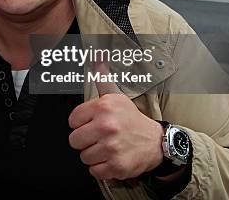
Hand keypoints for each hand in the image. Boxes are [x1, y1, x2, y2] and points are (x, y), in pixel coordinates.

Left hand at [68, 64, 163, 180]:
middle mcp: (106, 126)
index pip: (72, 120)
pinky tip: (111, 158)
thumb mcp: (116, 97)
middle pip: (74, 140)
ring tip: (107, 147)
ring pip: (83, 156)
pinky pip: (94, 171)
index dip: (81, 123)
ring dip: (94, 154)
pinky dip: (101, 168)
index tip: (92, 123)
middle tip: (99, 137)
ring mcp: (111, 147)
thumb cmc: (131, 120)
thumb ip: (102, 78)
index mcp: (103, 107)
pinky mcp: (116, 166)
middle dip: (85, 140)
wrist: (156, 142)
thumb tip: (97, 57)